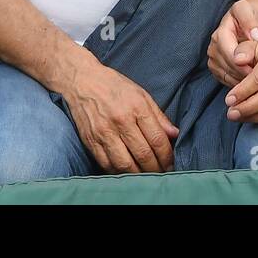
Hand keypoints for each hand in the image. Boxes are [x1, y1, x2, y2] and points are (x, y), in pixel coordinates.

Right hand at [60, 61, 178, 173]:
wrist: (82, 81)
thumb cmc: (115, 86)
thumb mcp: (141, 94)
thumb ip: (159, 116)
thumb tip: (175, 134)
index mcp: (137, 107)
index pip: (157, 139)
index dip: (167, 156)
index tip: (171, 163)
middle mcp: (120, 121)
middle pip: (143, 154)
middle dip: (156, 168)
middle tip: (162, 173)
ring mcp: (103, 133)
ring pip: (125, 164)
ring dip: (138, 175)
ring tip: (147, 176)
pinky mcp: (90, 141)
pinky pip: (106, 164)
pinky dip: (119, 172)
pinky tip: (127, 172)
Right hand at [207, 0, 257, 87]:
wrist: (249, 21)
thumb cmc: (251, 15)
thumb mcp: (249, 11)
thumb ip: (249, 21)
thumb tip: (253, 36)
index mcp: (221, 31)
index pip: (228, 52)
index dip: (241, 63)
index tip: (254, 69)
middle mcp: (214, 44)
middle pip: (226, 65)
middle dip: (242, 72)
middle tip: (257, 77)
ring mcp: (213, 56)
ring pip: (225, 74)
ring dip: (239, 79)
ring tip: (255, 80)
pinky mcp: (216, 66)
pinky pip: (224, 78)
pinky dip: (236, 82)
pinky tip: (248, 81)